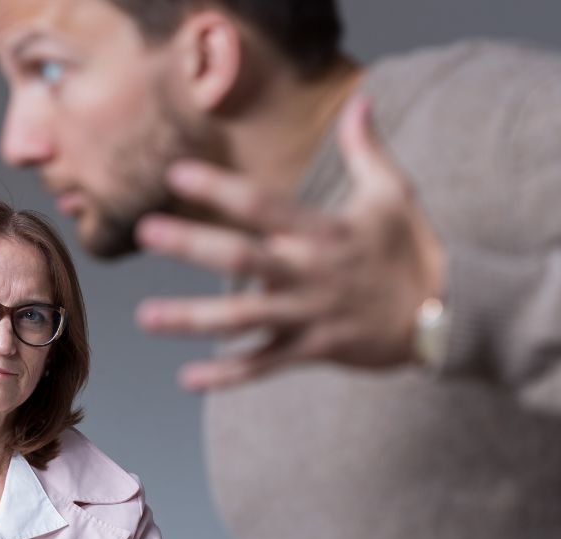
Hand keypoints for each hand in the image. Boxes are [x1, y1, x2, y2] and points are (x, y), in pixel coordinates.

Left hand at [136, 95, 445, 391]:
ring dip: (193, 319)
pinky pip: (265, 365)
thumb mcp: (395, 194)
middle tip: (146, 230)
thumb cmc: (414, 251)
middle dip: (192, 245)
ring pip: (243, 318)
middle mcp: (310, 272)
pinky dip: (228, 374)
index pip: (264, 205)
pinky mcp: (314, 350)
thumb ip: (366, 150)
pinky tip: (188, 378)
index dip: (221, 188)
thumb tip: (358, 101)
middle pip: (243, 258)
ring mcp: (310, 314)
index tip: (177, 172)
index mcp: (323, 231)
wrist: (452, 313)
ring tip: (146, 317)